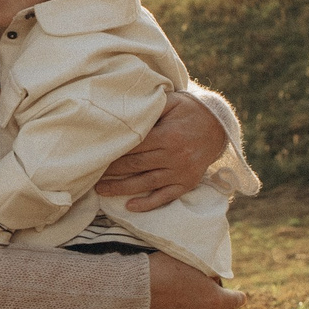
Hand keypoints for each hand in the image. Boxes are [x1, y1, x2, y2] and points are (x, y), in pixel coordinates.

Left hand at [95, 92, 229, 210]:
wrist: (219, 127)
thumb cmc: (189, 111)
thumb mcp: (171, 101)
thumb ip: (150, 106)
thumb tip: (125, 108)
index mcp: (168, 135)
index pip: (134, 146)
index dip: (113, 150)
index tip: (95, 153)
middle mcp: (174, 156)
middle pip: (135, 165)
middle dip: (111, 170)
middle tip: (90, 173)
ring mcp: (181, 172)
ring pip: (146, 183)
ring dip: (121, 188)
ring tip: (100, 190)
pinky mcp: (187, 183)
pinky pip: (165, 197)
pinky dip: (148, 204)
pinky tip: (130, 207)